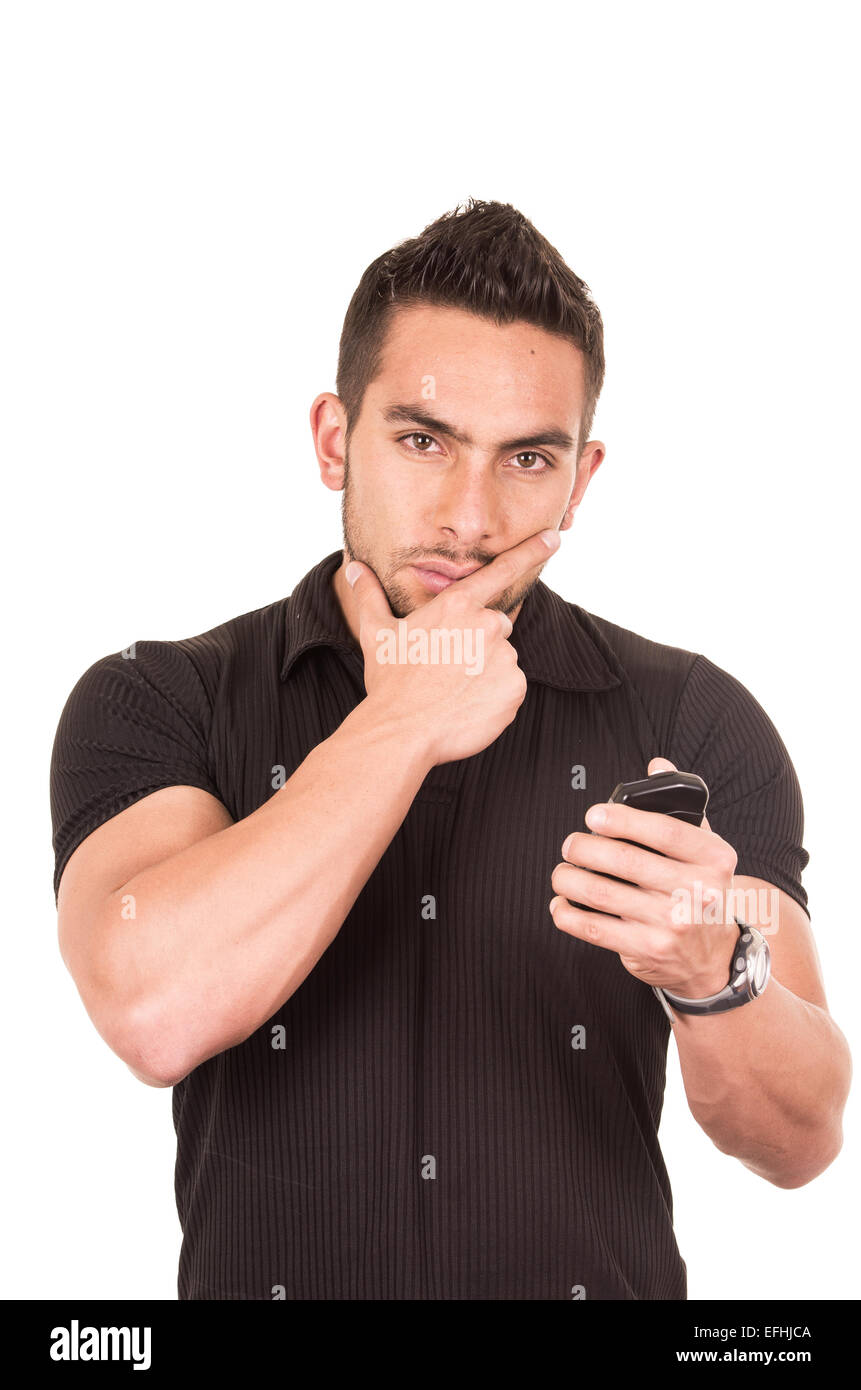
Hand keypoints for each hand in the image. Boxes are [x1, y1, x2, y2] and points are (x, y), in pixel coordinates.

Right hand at [346, 528, 559, 765]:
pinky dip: (495, 697)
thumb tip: (355, 568)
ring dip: (485, 672)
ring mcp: (504, 657)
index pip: (501, 571)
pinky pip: (510, 688)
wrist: (401, 732)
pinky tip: (468, 706)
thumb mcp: (377, 633)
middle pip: (496, 627)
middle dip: (478, 643)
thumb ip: (369, 595)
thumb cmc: (389, 682)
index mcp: (457, 605)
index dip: (530, 551)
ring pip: (503, 660)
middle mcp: (487, 625)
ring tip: (453, 691)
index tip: (553, 537)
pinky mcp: (515, 688)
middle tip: (447, 669)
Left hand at [549, 757, 739, 996]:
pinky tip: (561, 904)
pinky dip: (569, 915)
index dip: (623, 819)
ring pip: (603, 894)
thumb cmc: (699, 893)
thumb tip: (657, 765)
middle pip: (626, 860)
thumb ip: (681, 808)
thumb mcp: (705, 852)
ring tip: (561, 873)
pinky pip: (596, 929)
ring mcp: (673, 924)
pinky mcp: (649, 950)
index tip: (594, 815)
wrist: (712, 958)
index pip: (664, 830)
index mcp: (713, 858)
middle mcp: (697, 892)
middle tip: (570, 844)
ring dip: (570, 879)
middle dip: (585, 848)